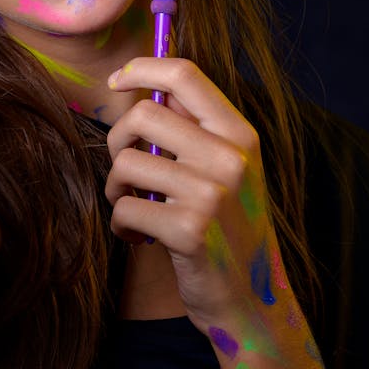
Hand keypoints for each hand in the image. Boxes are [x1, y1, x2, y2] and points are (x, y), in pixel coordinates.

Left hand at [105, 57, 286, 332]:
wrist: (252, 299)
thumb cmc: (229, 226)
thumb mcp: (230, 168)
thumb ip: (195, 126)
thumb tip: (150, 83)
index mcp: (240, 134)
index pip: (184, 74)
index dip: (142, 68)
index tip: (117, 80)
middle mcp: (229, 157)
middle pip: (142, 114)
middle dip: (118, 139)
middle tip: (126, 169)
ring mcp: (211, 194)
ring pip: (126, 163)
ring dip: (116, 188)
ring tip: (133, 205)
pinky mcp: (189, 231)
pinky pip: (125, 208)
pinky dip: (121, 224)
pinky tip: (138, 236)